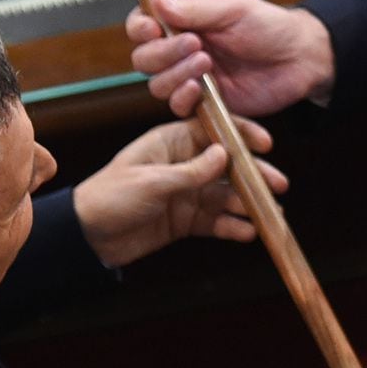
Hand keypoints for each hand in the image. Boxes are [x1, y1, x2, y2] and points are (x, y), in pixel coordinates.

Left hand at [71, 117, 286, 267]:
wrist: (87, 236)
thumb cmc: (111, 196)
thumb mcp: (152, 181)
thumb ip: (191, 172)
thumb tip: (225, 154)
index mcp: (170, 142)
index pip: (213, 131)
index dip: (241, 135)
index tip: (266, 143)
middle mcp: (182, 164)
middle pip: (227, 166)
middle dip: (253, 175)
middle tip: (279, 184)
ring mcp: (185, 193)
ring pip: (225, 196)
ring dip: (247, 204)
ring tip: (269, 213)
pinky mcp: (185, 220)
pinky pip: (215, 222)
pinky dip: (232, 227)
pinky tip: (249, 233)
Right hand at [126, 0, 335, 117]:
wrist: (299, 58)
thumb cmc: (269, 26)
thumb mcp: (232, 8)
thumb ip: (193, 9)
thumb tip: (156, 1)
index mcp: (183, 22)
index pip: (142, 25)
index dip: (140, 28)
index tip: (152, 28)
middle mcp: (181, 51)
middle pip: (144, 58)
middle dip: (163, 52)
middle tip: (195, 44)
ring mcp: (192, 77)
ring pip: (157, 84)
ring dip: (176, 74)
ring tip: (206, 62)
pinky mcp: (205, 103)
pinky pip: (178, 107)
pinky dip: (183, 98)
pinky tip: (200, 88)